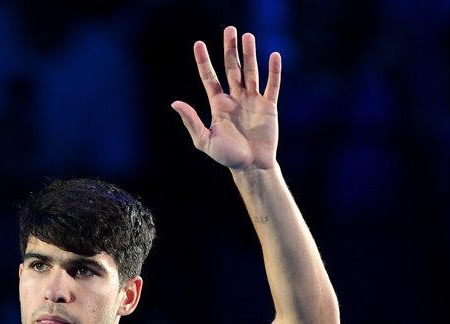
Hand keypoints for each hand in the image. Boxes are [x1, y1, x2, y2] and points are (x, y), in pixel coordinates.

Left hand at [172, 26, 280, 171]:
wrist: (251, 168)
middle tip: (230, 29)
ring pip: (251, 72)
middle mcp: (235, 98)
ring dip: (250, 54)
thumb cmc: (227, 156)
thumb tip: (175, 103)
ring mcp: (252, 100)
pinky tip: (274, 56)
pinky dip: (274, 71)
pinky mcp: (269, 106)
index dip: (203, 61)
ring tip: (248, 36)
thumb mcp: (205, 140)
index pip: (209, 77)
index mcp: (219, 104)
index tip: (198, 43)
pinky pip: (272, 85)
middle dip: (230, 49)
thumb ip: (191, 121)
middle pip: (232, 68)